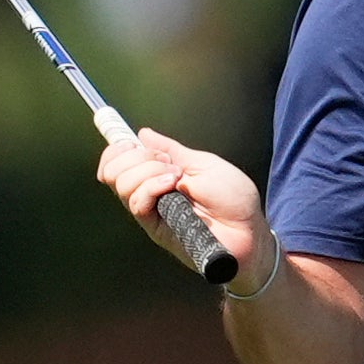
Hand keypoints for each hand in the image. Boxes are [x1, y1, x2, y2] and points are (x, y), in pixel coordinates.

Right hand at [96, 129, 274, 290]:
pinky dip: (152, 186)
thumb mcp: (203, 163)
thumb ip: (172, 149)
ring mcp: (152, 211)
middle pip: (113, 171)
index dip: (116, 149)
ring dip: (148, 171)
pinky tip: (174, 185)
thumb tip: (143, 134)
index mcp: (158, 175)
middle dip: (136, 157)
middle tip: (166, 162)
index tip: (130, 142)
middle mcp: (150, 193)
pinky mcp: (156, 229)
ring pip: (122, 185)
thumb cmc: (234, 199)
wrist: (249, 230)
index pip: (118, 161)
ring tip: (176, 177)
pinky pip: (138, 203)